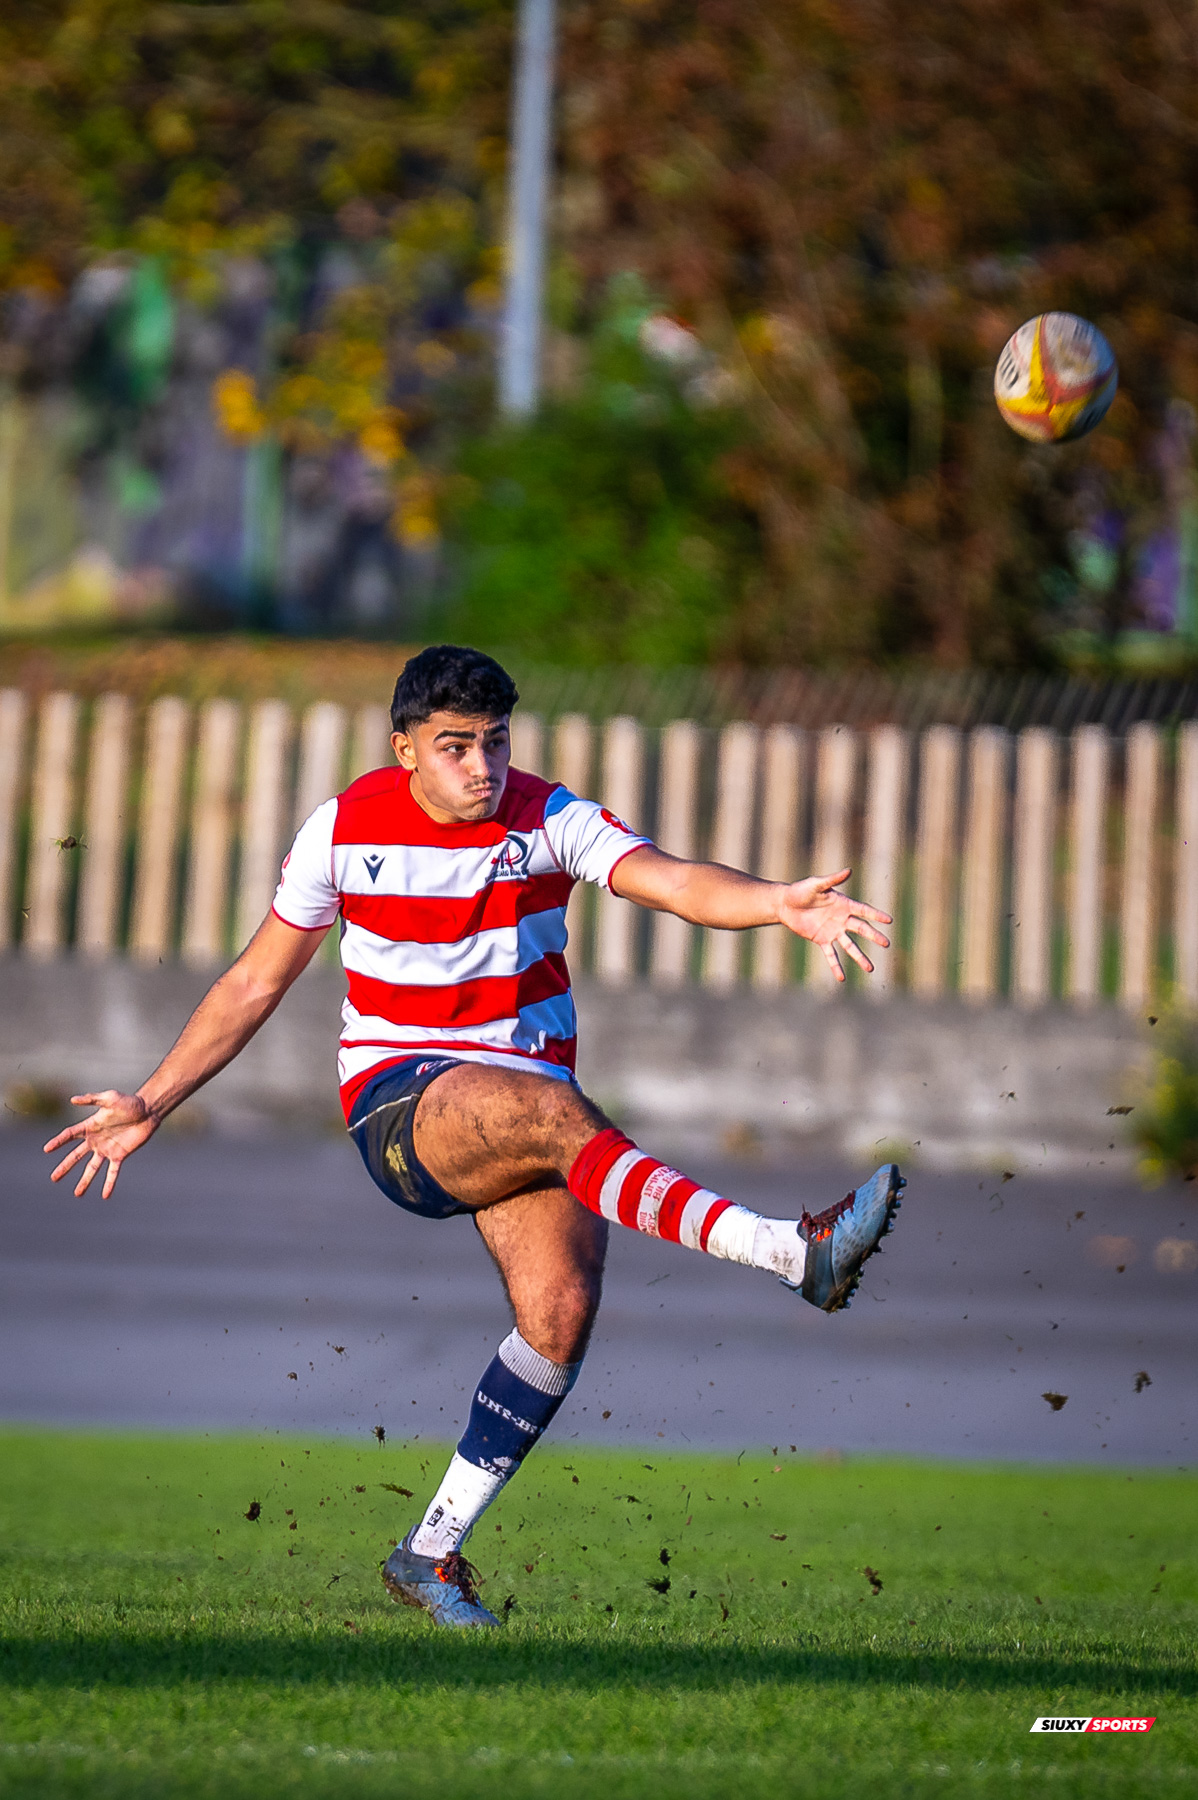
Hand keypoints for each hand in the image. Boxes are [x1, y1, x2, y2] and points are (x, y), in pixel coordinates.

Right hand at [43, 1090, 158, 1198]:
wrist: (148, 1111)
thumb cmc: (129, 1102)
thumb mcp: (110, 1098)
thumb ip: (92, 1099)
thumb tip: (73, 1100)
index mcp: (90, 1126)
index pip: (69, 1135)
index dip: (58, 1142)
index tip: (47, 1149)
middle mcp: (95, 1140)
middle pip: (76, 1156)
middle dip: (65, 1167)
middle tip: (54, 1178)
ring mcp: (107, 1149)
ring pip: (92, 1168)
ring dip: (85, 1181)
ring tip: (77, 1194)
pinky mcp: (120, 1155)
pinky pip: (113, 1172)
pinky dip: (109, 1183)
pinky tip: (105, 1196)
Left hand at [778, 867, 890, 981]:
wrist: (785, 904)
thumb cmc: (800, 890)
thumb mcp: (816, 884)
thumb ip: (832, 879)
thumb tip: (849, 870)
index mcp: (843, 904)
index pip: (863, 910)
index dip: (876, 915)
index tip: (889, 921)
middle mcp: (841, 919)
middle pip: (861, 929)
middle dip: (874, 936)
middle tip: (886, 943)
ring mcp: (832, 931)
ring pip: (849, 946)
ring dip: (859, 957)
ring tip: (870, 969)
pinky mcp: (821, 940)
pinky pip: (831, 955)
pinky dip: (836, 966)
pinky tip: (841, 978)